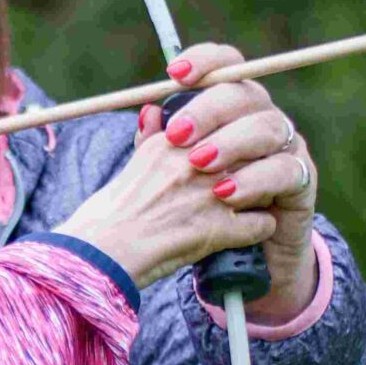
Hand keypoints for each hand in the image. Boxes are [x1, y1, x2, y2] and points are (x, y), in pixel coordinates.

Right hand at [55, 43, 282, 288]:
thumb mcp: (130, 164)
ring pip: (265, 181)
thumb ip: (150, 136)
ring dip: (260, 194)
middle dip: (255, 164)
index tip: (231, 156)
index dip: (236, 140)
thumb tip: (155, 111)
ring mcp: (209, 194)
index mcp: (173, 140)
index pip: (229, 124)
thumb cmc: (111, 213)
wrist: (100, 253)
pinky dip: (256, 230)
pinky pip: (263, 223)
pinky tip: (243, 233)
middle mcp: (194, 161)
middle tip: (245, 181)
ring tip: (248, 205)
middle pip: (252, 150)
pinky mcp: (219, 229)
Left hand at [150, 45, 320, 321]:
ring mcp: (286, 144)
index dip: (204, 61)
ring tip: (199, 164)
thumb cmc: (198, 203)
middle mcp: (261, 116)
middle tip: (177, 134)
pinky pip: (284, 169)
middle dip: (207, 109)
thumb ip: (156, 144)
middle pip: (243, 93)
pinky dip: (254, 179)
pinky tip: (226, 193)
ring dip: (230, 142)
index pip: (225, 65)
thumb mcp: (173, 174)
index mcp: (230, 104)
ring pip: (266, 127)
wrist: (237, 251)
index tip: (174, 74)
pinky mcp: (301, 178)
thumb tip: (146, 112)